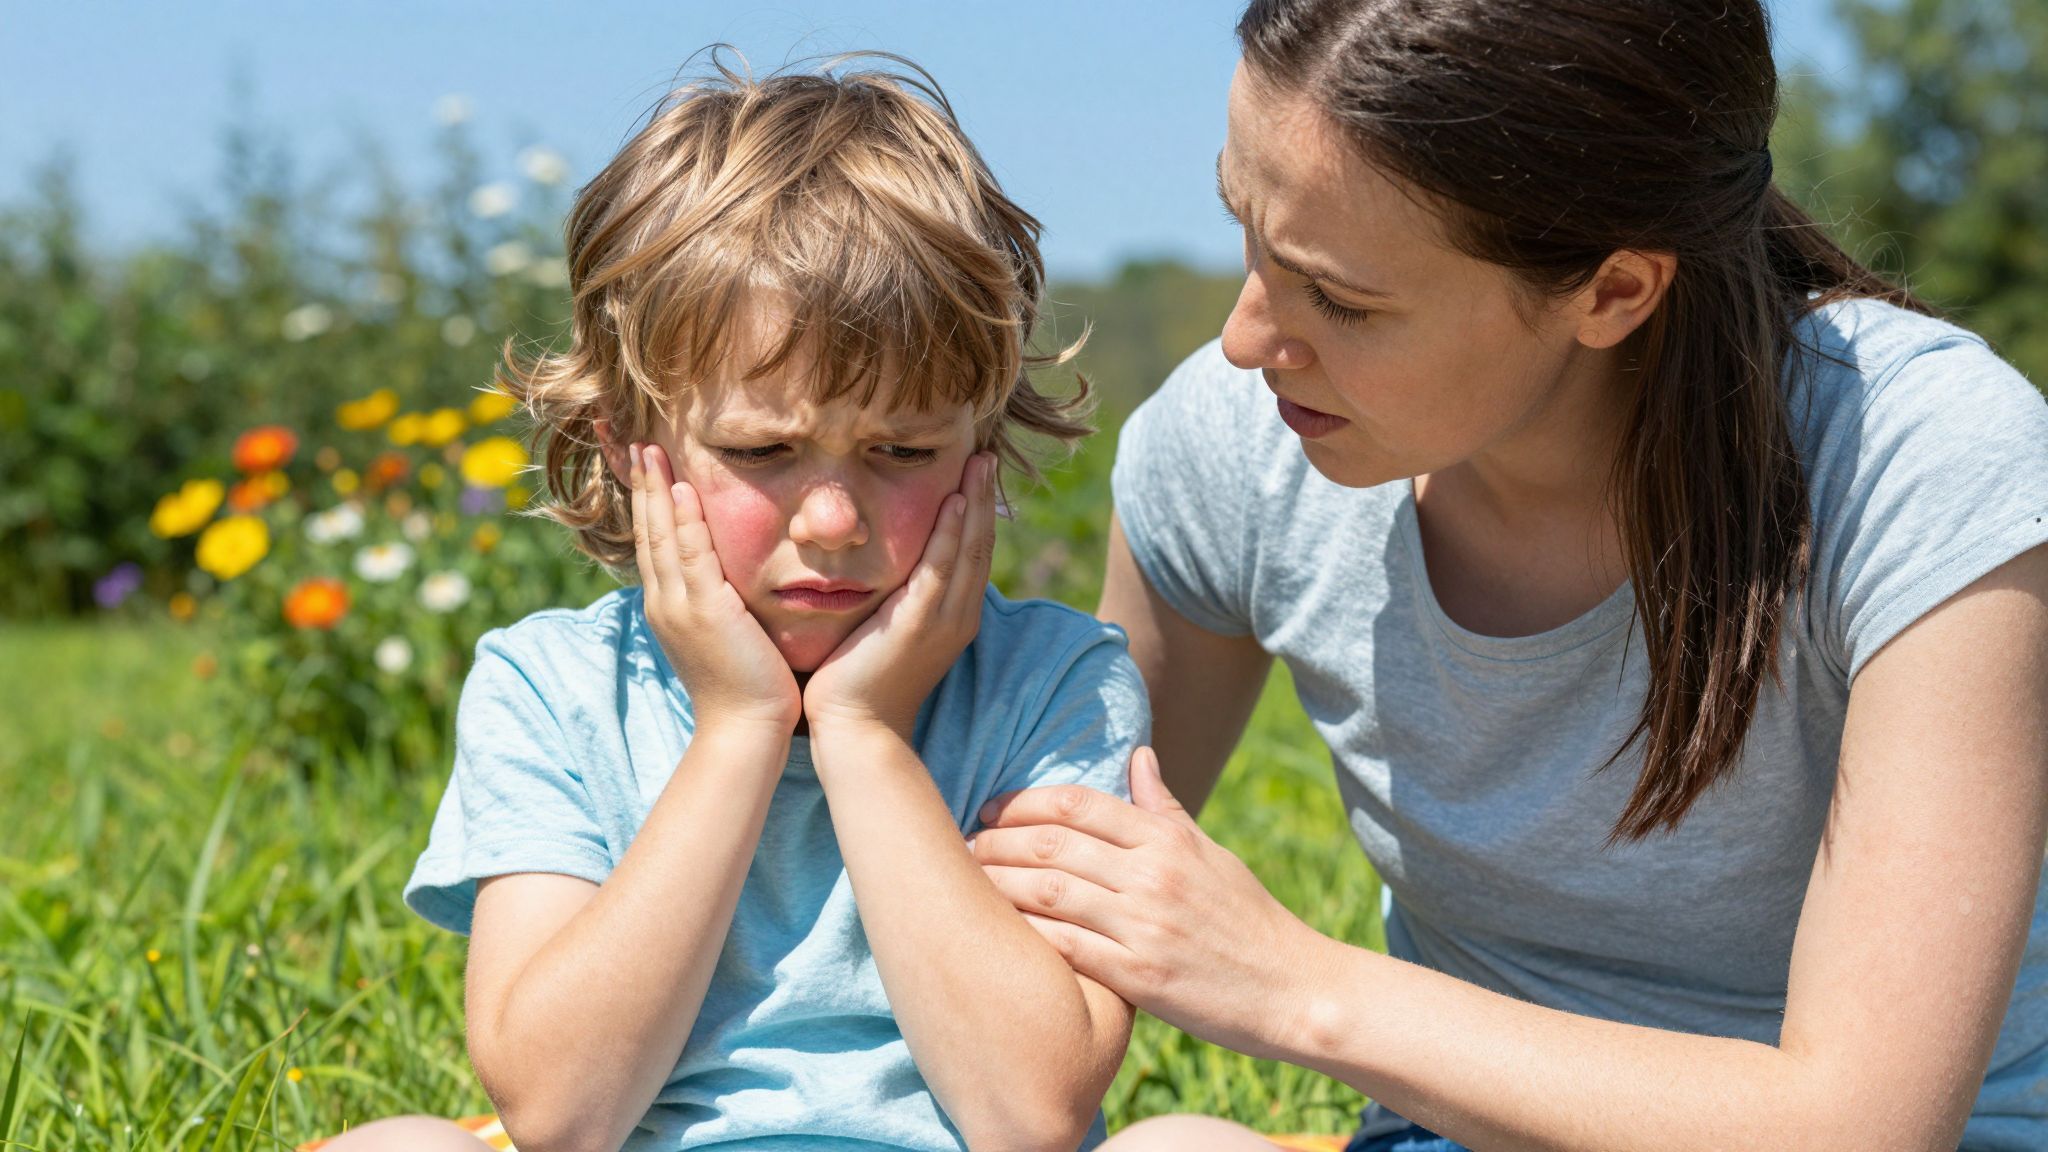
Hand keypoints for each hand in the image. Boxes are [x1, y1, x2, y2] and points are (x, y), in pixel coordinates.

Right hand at [631, 442, 801, 734]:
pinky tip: (681, 489)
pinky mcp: (705, 611)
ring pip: (661, 535)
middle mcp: (665, 602)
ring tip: (650, 449)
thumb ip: (722, 602)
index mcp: (669, 606)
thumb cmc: (748, 687)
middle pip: (647, 530)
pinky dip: (682, 520)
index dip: (647, 501)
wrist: (746, 730)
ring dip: (656, 489)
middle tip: (635, 439)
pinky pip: (689, 555)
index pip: (653, 542)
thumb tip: (728, 581)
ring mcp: (680, 606)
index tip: (645, 463)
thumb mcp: (727, 634)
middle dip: (641, 483)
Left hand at [802, 452, 997, 741]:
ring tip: (978, 464)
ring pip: (968, 550)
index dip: (977, 512)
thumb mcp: (888, 627)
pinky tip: (953, 502)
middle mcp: (958, 614)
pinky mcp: (918, 623)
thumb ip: (896, 596)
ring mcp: (943, 619)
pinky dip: (950, 534)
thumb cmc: (862, 680)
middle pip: (979, 544)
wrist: (857, 728)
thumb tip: (886, 565)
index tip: (974, 474)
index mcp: (954, 615)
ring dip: (974, 503)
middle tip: (986, 455)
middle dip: (983, 497)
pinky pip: (939, 569)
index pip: (972, 553)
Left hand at [970, 746, 1331, 1059]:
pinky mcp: (1140, 976)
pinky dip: (1024, 935)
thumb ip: (1165, 808)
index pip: (1077, 803)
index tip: (991, 811)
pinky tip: (995, 933)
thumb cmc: (1249, 921)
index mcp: (1167, 839)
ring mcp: (1145, 925)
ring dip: (997, 884)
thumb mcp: (1212, 854)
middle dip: (995, 841)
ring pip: (1048, 891)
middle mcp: (1153, 874)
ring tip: (965, 885)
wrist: (1295, 991)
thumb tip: (1137, 754)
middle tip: (963, 846)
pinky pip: (1064, 946)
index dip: (1023, 802)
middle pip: (1051, 843)